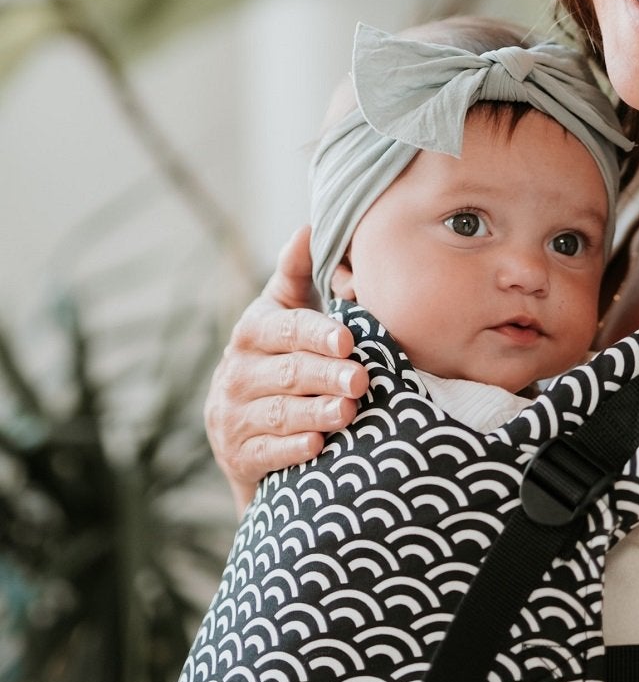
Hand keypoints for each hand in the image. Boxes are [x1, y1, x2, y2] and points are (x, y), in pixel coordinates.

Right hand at [205, 225, 367, 511]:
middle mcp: (237, 371)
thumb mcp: (284, 313)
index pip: (286, 329)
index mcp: (253, 331)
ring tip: (348, 412)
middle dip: (326, 375)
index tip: (349, 340)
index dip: (317, 334)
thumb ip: (297, 274)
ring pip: (279, 413)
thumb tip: (311, 225)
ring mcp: (233, 416)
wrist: (244, 431)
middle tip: (362, 379)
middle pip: (288, 372)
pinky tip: (317, 445)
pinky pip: (266, 452)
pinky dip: (291, 449)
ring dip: (315, 412)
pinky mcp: (238, 456)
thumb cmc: (281, 358)